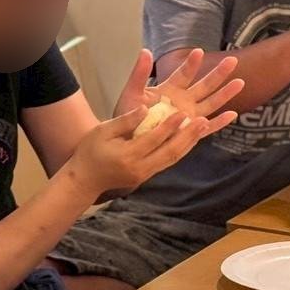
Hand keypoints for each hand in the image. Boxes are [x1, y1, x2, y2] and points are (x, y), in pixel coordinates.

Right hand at [61, 99, 238, 197]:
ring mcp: (145, 174)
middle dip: (188, 136)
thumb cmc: (90, 151)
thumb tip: (146, 109)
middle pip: (170, 152)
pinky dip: (182, 149)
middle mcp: (140, 168)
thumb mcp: (102, 131)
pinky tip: (191, 137)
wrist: (85, 180)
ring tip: (204, 126)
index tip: (182, 113)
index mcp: (127, 155)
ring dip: (190, 142)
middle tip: (203, 121)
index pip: (153, 140)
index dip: (169, 127)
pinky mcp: (148, 176)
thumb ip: (125, 121)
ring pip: (174, 158)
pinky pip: (169, 161)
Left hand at [113, 47, 244, 120]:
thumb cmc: (129, 116)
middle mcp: (183, 100)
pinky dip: (219, 122)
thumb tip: (145, 50)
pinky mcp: (189, 131)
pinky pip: (207, 128)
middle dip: (218, 73)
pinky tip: (233, 115)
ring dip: (225, 94)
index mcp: (170, 89)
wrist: (127, 141)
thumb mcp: (132, 93)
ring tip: (240, 82)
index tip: (198, 52)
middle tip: (233, 60)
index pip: (184, 74)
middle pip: (204, 85)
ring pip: (211, 103)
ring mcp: (188, 116)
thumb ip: (139, 74)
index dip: (191, 64)